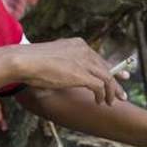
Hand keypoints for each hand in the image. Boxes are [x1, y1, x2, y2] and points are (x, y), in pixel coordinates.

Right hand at [9, 38, 127, 104]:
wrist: (25, 61)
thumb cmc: (32, 62)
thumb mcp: (53, 58)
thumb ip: (63, 63)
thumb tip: (64, 74)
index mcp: (77, 44)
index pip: (98, 58)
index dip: (110, 69)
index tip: (119, 76)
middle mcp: (84, 50)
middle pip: (106, 67)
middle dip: (116, 82)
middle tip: (122, 95)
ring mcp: (84, 62)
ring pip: (107, 78)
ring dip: (111, 92)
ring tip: (111, 102)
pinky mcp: (82, 74)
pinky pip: (100, 86)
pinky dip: (103, 95)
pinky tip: (99, 102)